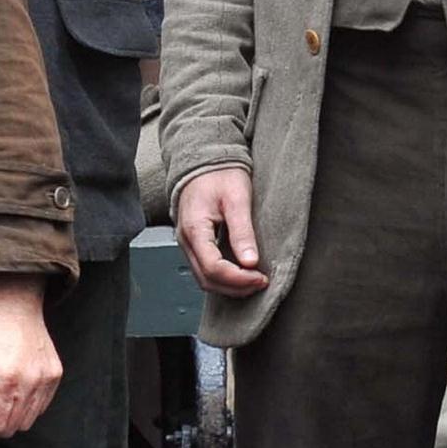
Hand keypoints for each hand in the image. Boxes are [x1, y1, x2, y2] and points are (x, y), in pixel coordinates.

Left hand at [0, 278, 61, 438]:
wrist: (12, 302)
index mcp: (4, 380)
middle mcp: (31, 381)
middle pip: (8, 429)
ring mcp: (46, 378)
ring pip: (26, 422)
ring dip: (8, 415)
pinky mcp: (55, 374)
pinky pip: (40, 407)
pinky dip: (24, 405)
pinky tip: (13, 386)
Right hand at [175, 168, 268, 297]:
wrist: (205, 160)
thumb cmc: (221, 174)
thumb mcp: (237, 198)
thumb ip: (242, 231)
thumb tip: (250, 262)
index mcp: (194, 229)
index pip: (213, 267)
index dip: (237, 279)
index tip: (260, 278)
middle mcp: (186, 241)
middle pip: (206, 279)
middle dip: (234, 287)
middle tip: (261, 283)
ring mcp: (187, 243)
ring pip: (203, 277)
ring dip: (228, 285)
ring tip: (254, 281)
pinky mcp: (194, 242)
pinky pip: (205, 267)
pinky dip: (222, 276)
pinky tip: (241, 273)